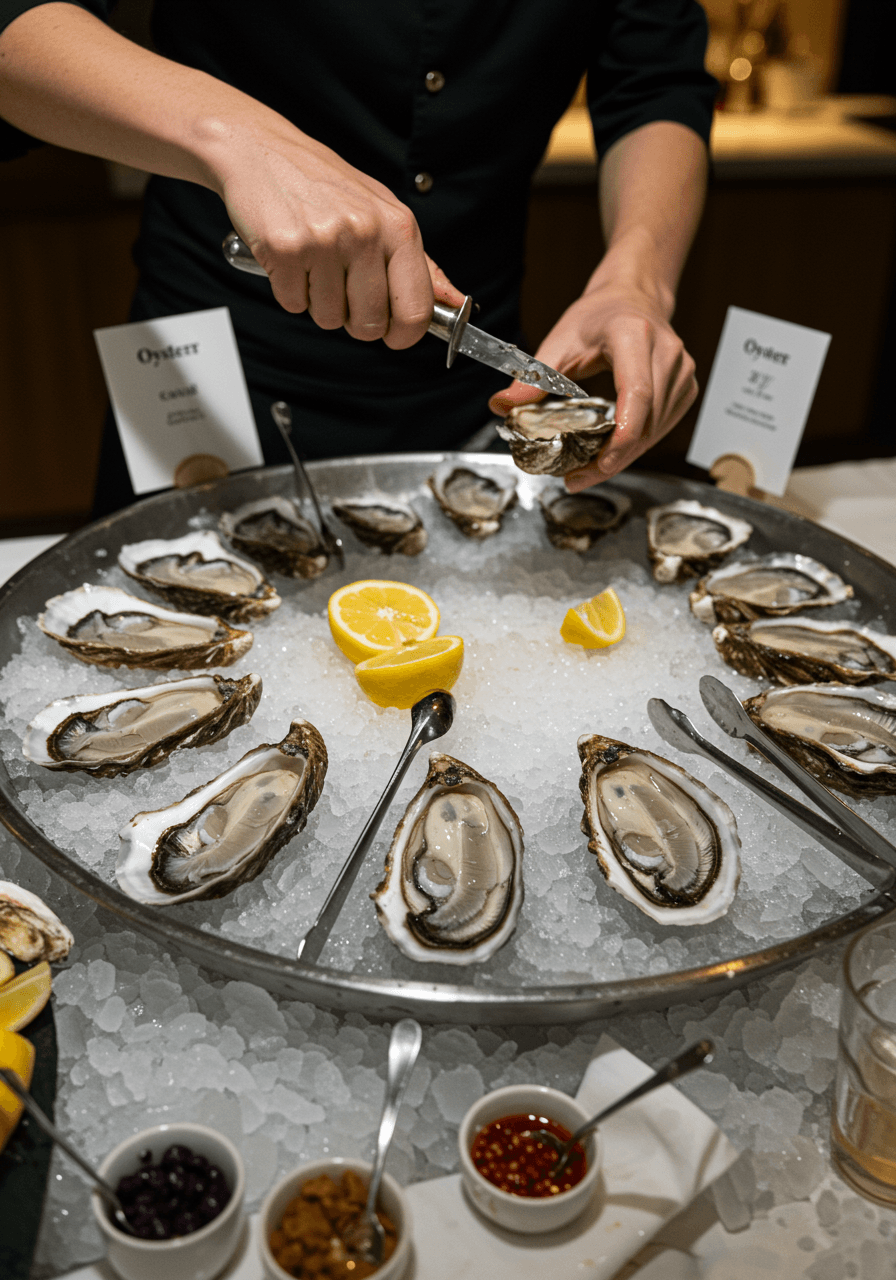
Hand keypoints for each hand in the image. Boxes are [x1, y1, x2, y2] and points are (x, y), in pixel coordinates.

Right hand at [220, 127, 465, 348]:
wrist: (259, 150)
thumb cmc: (324, 185)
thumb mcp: (383, 214)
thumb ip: (420, 264)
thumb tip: (455, 303)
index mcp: (398, 226)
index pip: (415, 309)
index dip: (404, 335)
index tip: (393, 334)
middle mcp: (365, 232)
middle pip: (370, 325)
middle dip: (354, 320)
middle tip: (342, 287)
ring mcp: (324, 241)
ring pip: (329, 319)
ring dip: (319, 302)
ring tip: (313, 263)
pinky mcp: (286, 250)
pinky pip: (294, 304)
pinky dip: (290, 290)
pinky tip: (291, 258)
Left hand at [488, 282, 697, 490]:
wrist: (633, 297)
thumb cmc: (599, 316)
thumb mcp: (559, 341)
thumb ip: (533, 378)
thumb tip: (501, 406)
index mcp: (634, 336)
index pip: (637, 395)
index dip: (622, 436)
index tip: (601, 464)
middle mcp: (666, 354)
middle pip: (646, 423)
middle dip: (614, 459)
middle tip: (578, 478)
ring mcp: (682, 372)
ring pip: (655, 432)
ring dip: (624, 457)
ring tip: (588, 470)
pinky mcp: (686, 388)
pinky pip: (662, 428)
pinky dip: (636, 445)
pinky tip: (611, 452)